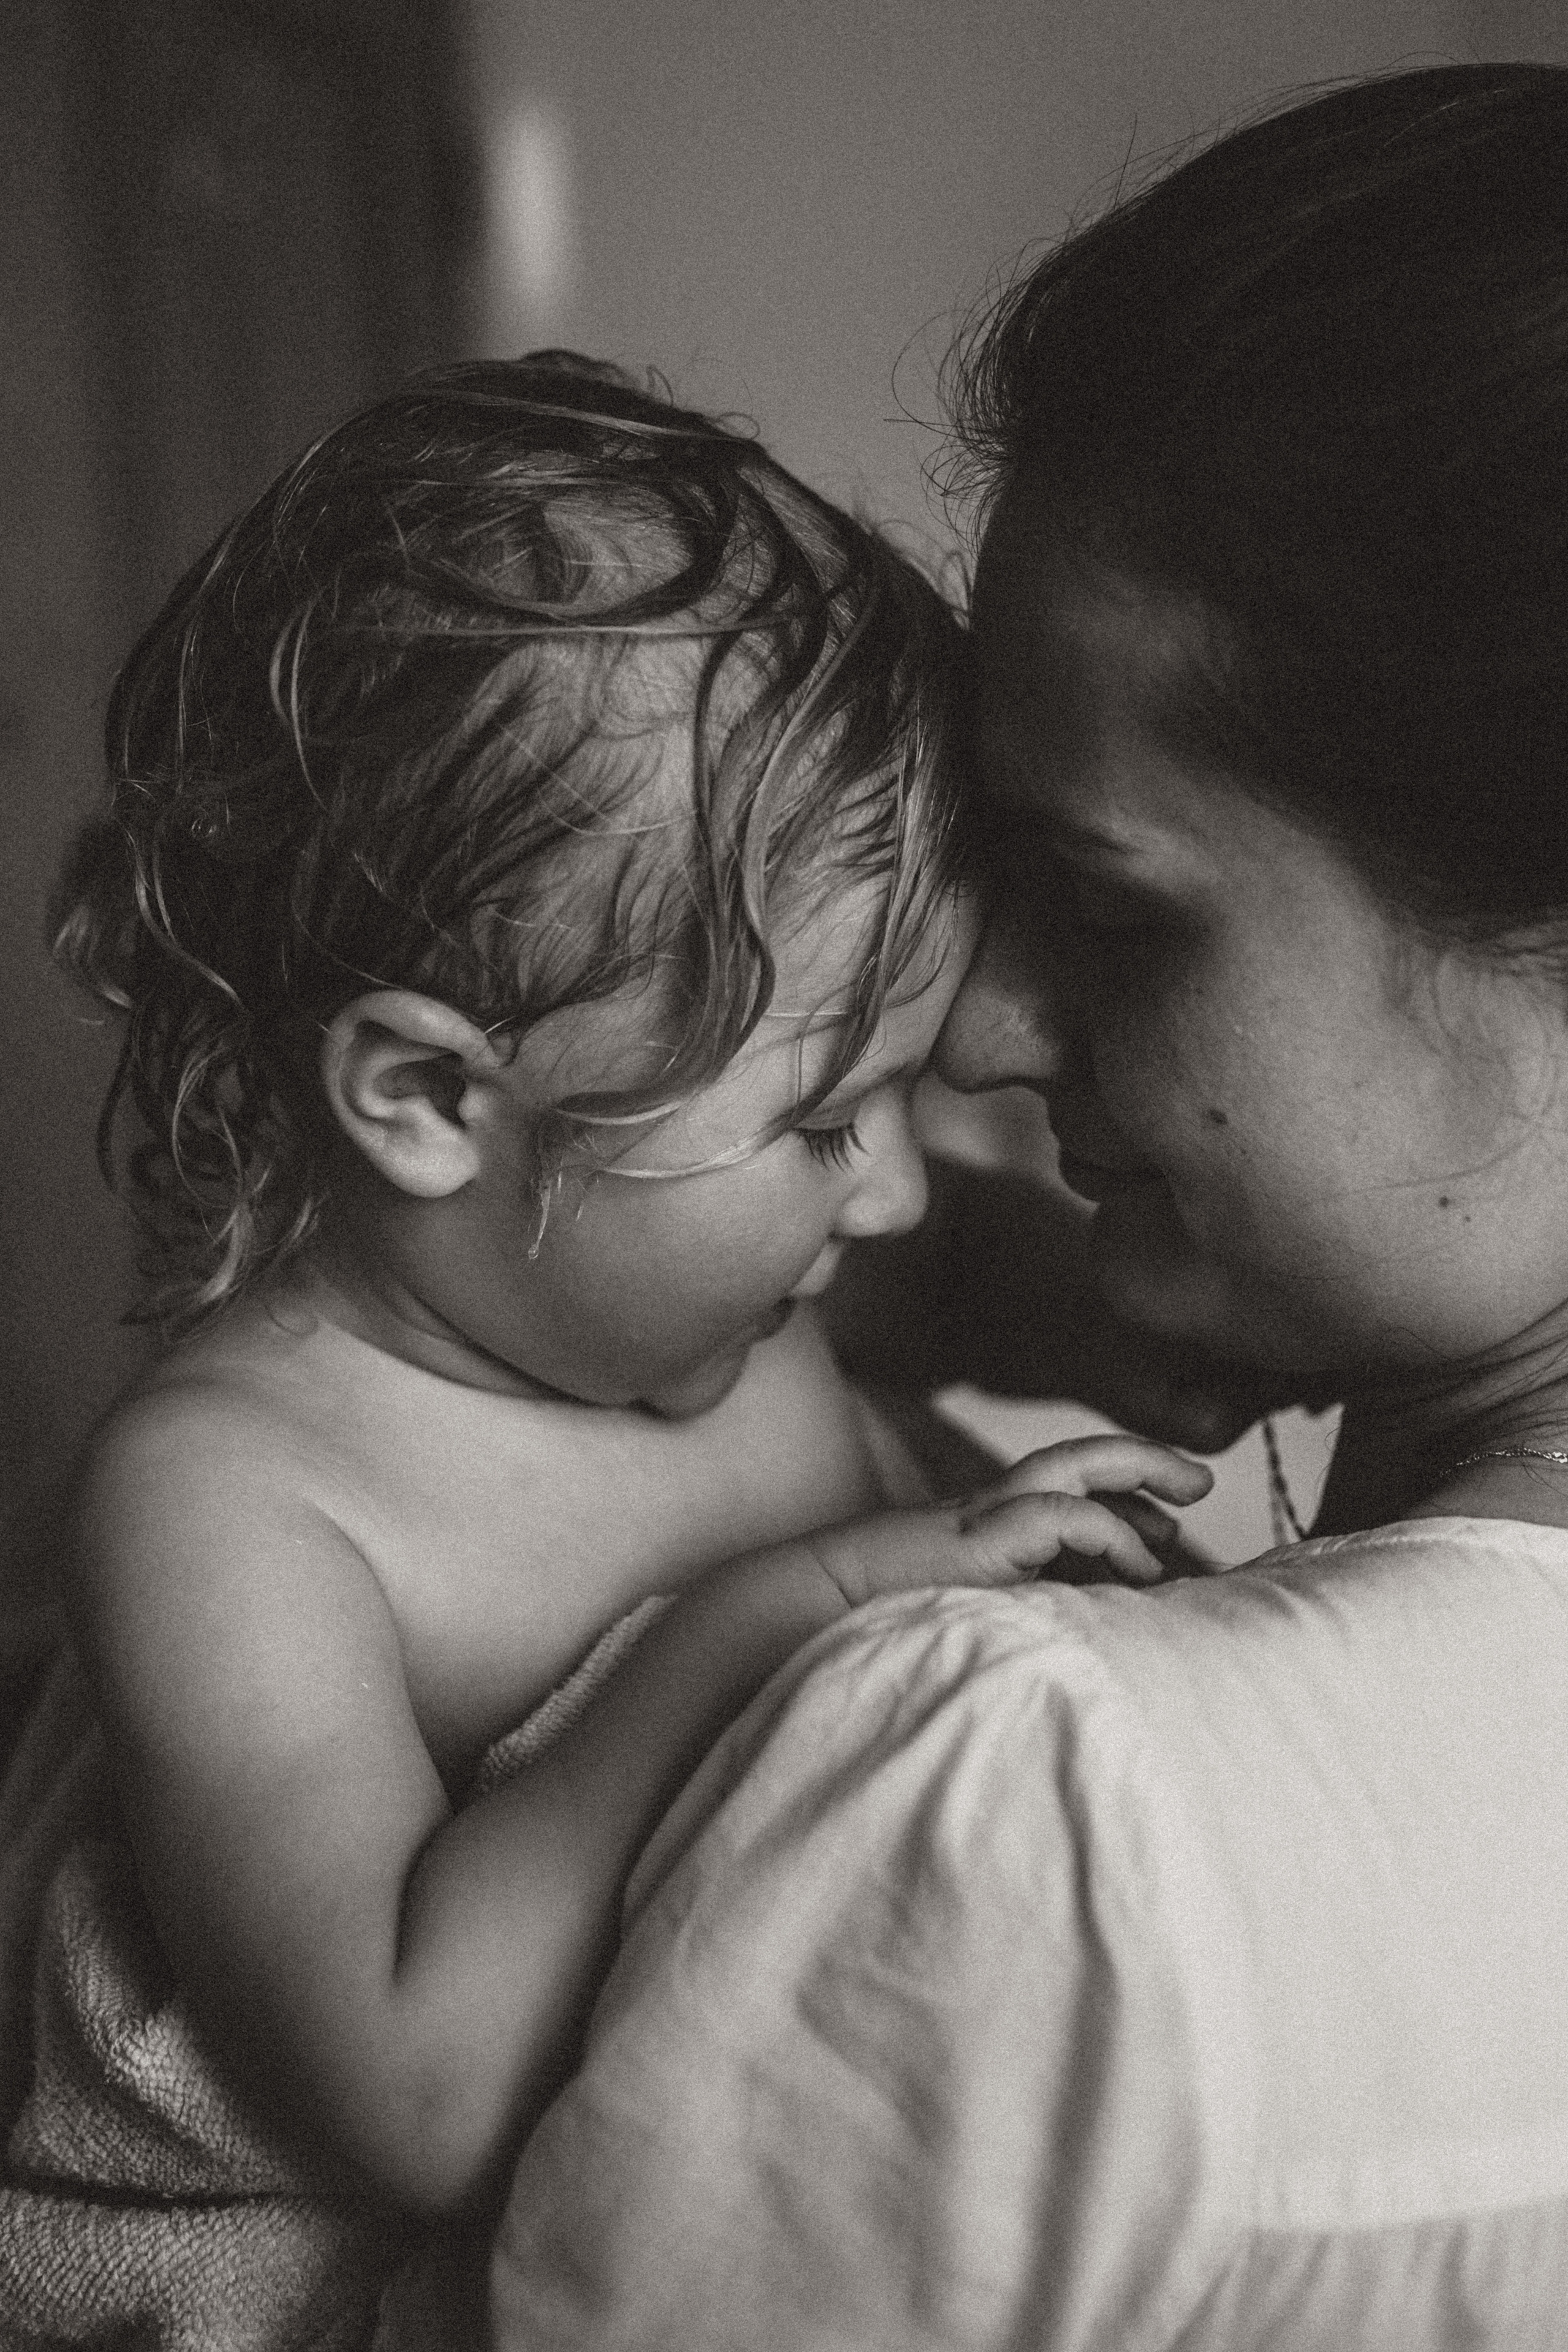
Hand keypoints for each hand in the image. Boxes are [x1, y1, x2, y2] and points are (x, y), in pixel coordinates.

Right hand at [803, 1435, 1214, 1607]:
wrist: (795, 1623)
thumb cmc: (872, 1631)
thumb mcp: (965, 1622)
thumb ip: (1010, 1616)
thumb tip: (1076, 1643)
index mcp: (983, 1531)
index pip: (1066, 1492)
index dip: (1122, 1499)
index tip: (1167, 1531)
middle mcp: (985, 1514)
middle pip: (1077, 1461)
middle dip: (1143, 1463)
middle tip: (1199, 1484)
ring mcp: (978, 1521)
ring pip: (1072, 1467)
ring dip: (1138, 1472)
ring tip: (1191, 1494)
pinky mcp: (974, 1541)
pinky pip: (1056, 1515)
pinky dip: (1108, 1530)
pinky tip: (1142, 1566)